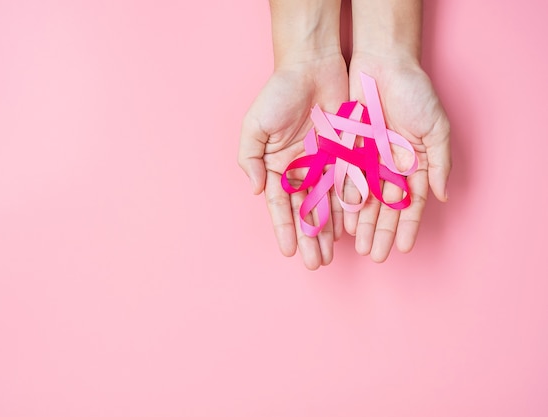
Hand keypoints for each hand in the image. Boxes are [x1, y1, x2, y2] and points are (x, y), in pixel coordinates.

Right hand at [238, 53, 348, 269]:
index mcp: (277, 167)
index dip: (285, 229)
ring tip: (332, 256)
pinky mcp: (345, 155)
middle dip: (310, 239)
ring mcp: (324, 165)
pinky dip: (349, 208)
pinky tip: (351, 230)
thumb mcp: (254, 126)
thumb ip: (250, 159)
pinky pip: (348, 186)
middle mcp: (301, 170)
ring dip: (329, 232)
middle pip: (305, 212)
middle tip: (315, 264)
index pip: (281, 206)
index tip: (290, 252)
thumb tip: (256, 191)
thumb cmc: (278, 94)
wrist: (311, 66)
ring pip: (328, 205)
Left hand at [343, 52, 451, 261]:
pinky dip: (343, 200)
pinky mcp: (346, 150)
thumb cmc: (415, 94)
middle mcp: (388, 167)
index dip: (406, 226)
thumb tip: (442, 197)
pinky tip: (341, 219)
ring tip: (357, 246)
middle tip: (375, 255)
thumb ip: (438, 164)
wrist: (384, 65)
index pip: (409, 203)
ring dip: (360, 223)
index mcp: (412, 164)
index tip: (402, 248)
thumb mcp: (435, 129)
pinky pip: (344, 180)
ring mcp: (367, 160)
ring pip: (363, 198)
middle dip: (380, 231)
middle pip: (384, 207)